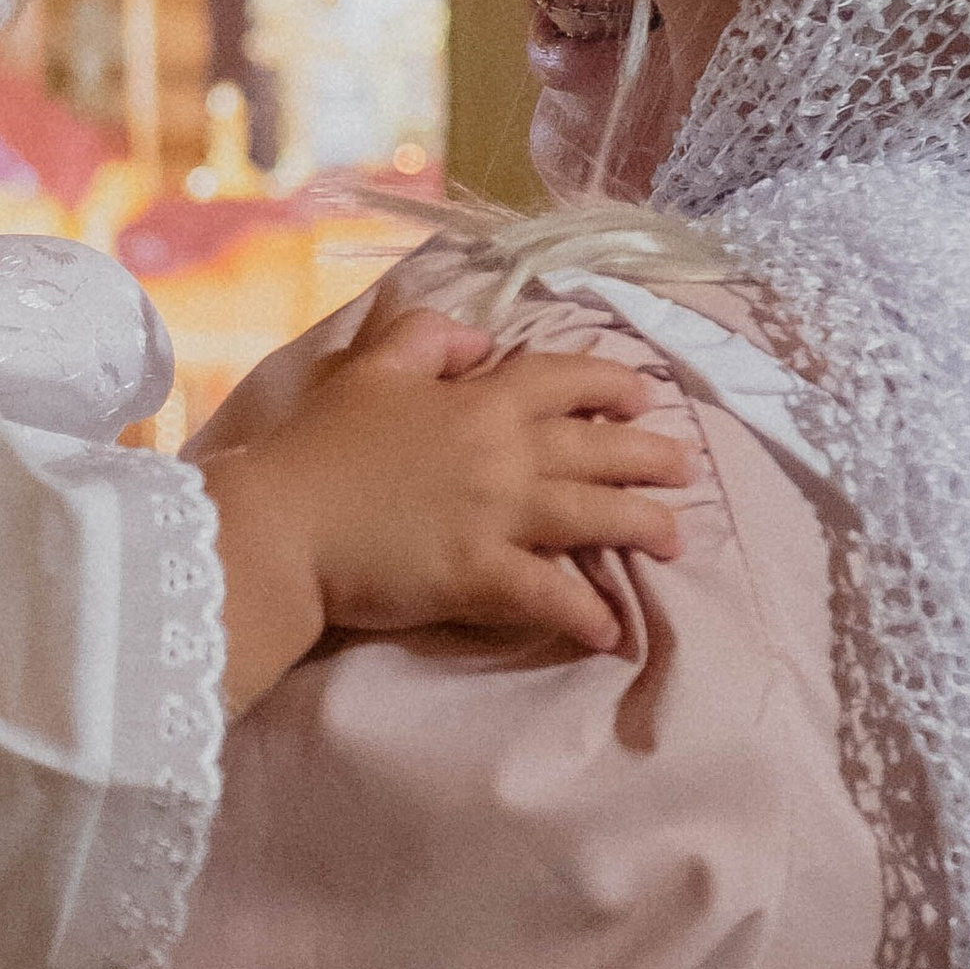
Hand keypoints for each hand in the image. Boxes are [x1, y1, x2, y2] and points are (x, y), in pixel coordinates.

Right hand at [201, 297, 689, 702]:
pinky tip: (613, 629)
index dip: (613, 384)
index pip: (565, 379)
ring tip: (675, 536)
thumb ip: (428, 339)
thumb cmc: (319, 445)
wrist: (283, 524)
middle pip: (599, 449)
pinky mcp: (481, 575)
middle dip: (651, 456)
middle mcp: (504, 453)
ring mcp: (498, 516)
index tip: (644, 394)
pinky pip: (551, 594)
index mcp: (480, 399)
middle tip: (686, 467)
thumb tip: (479, 343)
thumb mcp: (370, 367)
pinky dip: (587, 613)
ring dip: (642, 525)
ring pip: (593, 517)